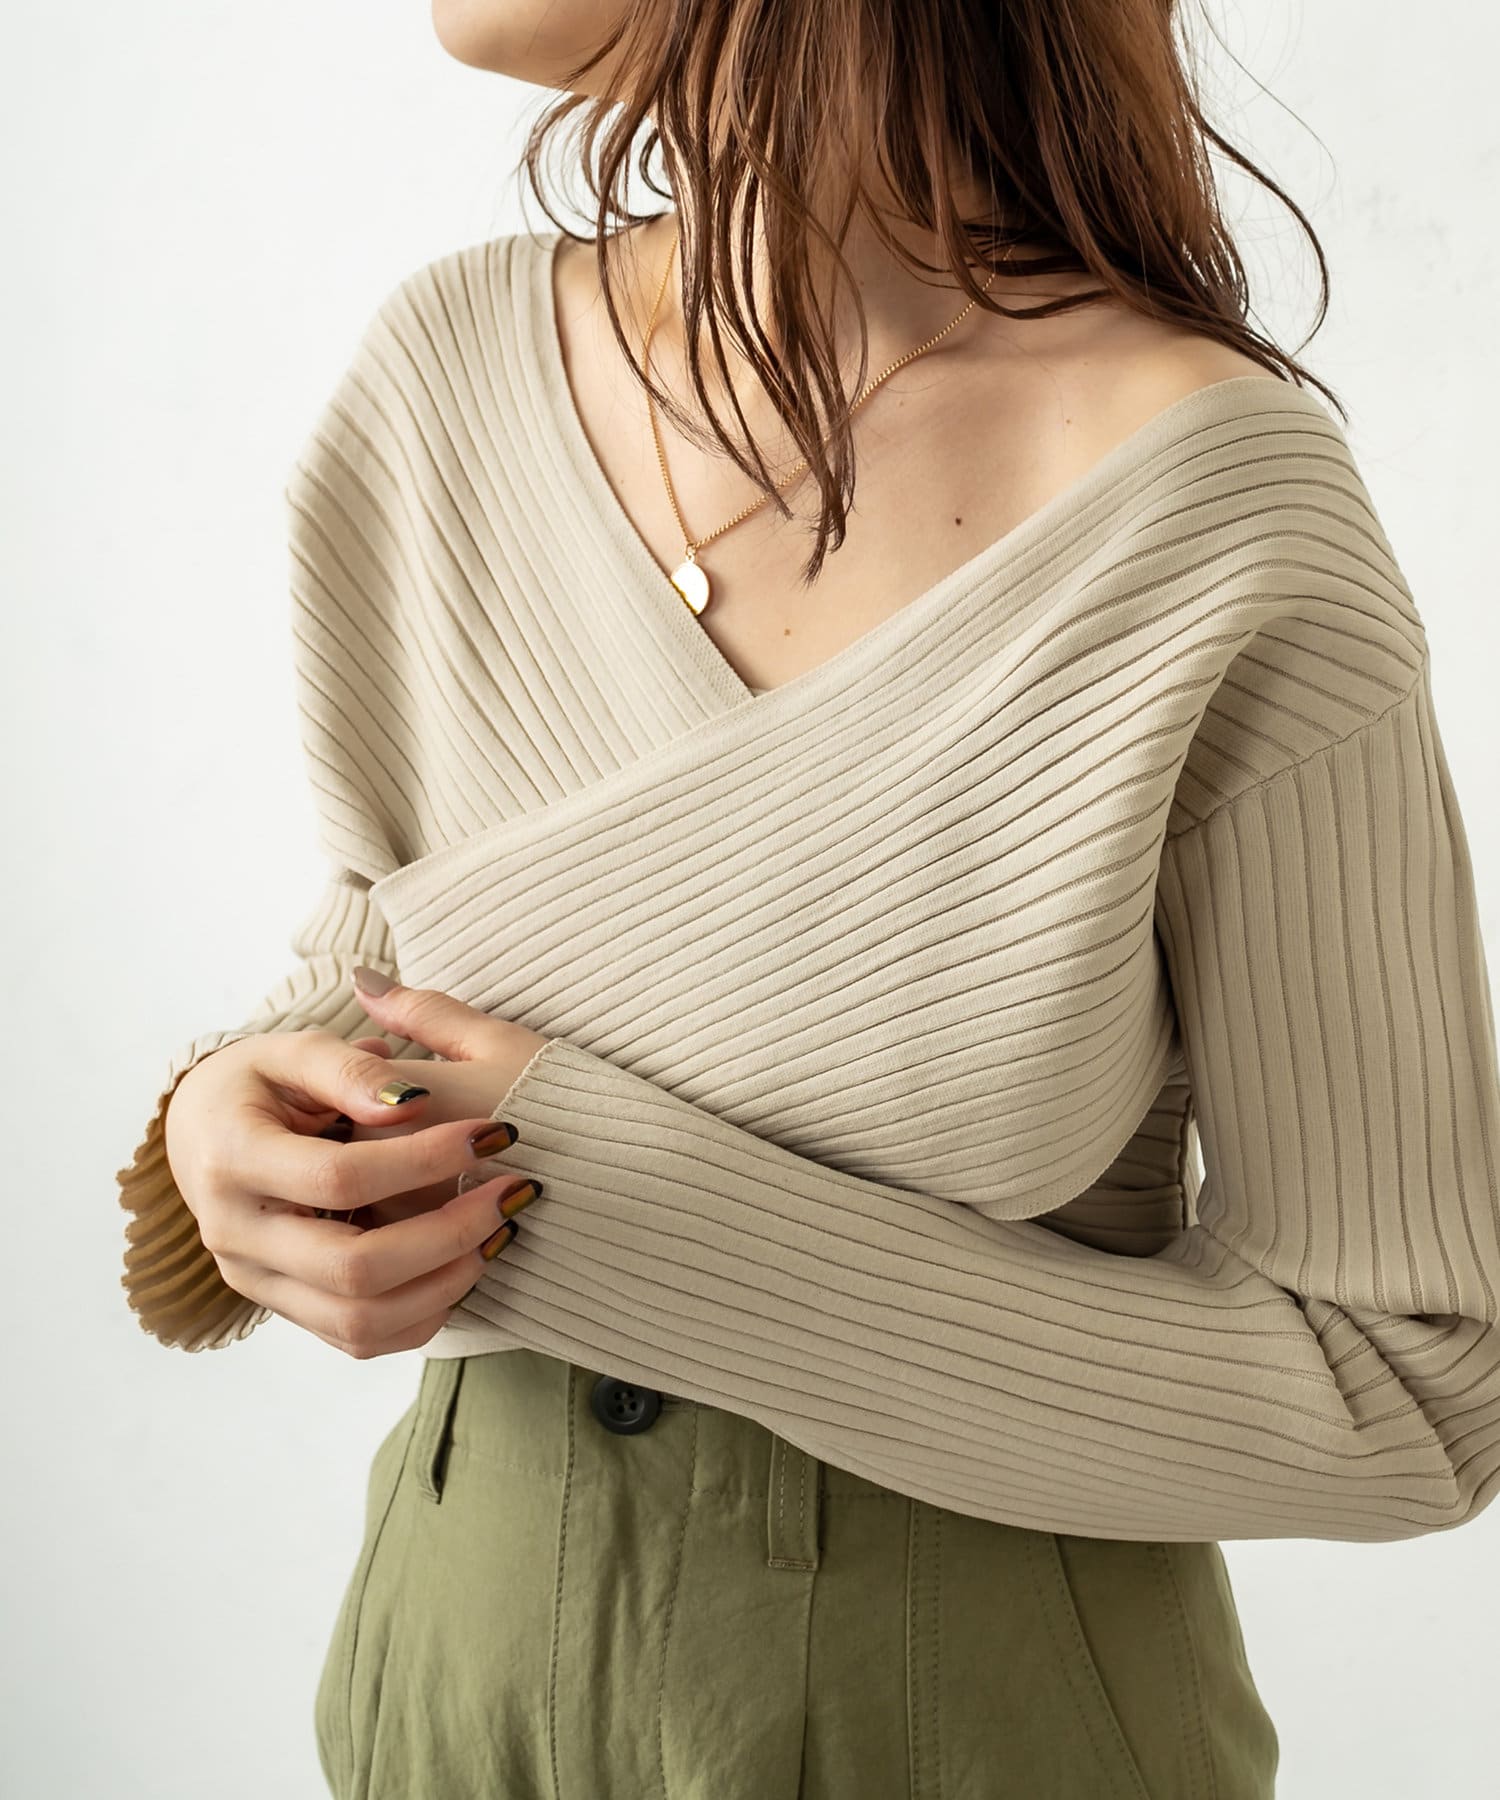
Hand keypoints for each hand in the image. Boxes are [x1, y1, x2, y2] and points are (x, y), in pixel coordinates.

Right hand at [162, 985, 547, 1358]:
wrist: (202, 1133)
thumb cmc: (256, 1082)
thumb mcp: (292, 1051)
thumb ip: (350, 1069)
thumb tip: (413, 1102)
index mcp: (231, 1160)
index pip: (340, 1177)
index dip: (424, 1159)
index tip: (492, 1133)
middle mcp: (235, 1235)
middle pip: (353, 1268)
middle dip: (448, 1235)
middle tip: (512, 1194)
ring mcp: (256, 1282)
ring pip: (359, 1322)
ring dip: (445, 1284)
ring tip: (498, 1232)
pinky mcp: (283, 1309)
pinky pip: (359, 1339)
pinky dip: (423, 1312)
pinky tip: (465, 1265)